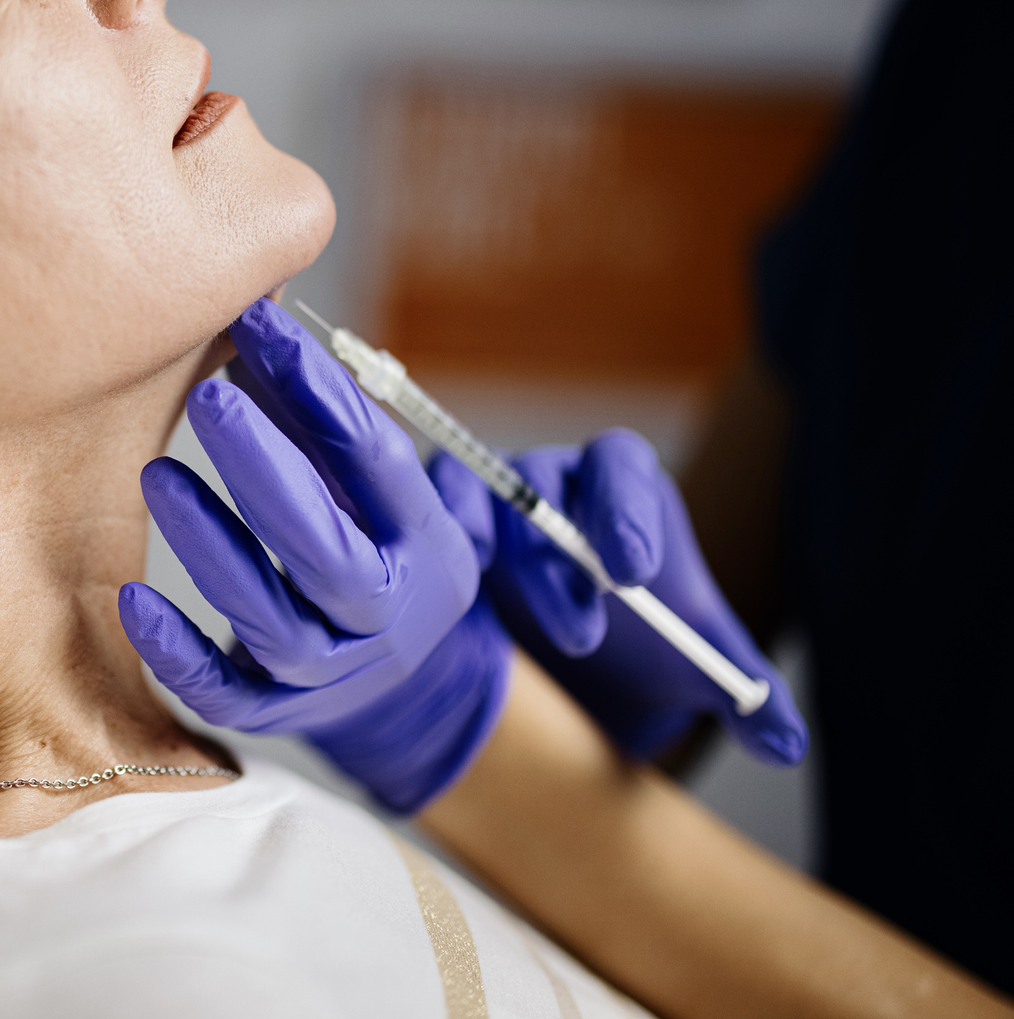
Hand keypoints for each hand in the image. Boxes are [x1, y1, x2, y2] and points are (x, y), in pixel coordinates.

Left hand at [120, 298, 509, 813]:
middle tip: (209, 399)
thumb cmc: (370, 546)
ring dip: (214, 546)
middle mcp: (386, 614)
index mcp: (423, 540)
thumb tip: (250, 316)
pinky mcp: (272, 714)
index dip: (317, 389)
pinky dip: (178, 649)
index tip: (257, 320)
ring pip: (272, 622)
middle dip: (268, 471)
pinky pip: (222, 693)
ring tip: (158, 474)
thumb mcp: (375, 486)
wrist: (404, 686)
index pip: (374, 459)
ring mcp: (330, 673)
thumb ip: (319, 414)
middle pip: (329, 550)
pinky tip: (131, 600)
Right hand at [430, 432, 806, 765]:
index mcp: (627, 496)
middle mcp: (555, 486)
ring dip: (486, 541)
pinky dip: (428, 535)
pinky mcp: (442, 533)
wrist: (575, 684)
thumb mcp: (703, 677)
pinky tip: (431, 587)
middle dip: (561, 553)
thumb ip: (751, 699)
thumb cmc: (642, 659)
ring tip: (492, 599)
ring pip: (478, 493)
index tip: (636, 571)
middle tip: (585, 633)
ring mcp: (491, 505)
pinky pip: (428, 511)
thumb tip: (784, 744)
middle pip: (547, 482)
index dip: (625, 509)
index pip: (623, 469)